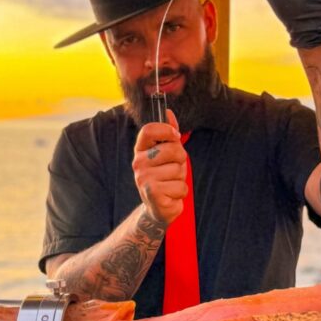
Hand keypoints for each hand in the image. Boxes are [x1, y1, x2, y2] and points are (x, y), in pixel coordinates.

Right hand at [132, 108, 187, 225]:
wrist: (157, 208)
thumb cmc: (164, 177)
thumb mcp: (166, 154)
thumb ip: (168, 135)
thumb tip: (168, 112)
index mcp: (141, 150)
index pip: (149, 130)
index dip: (166, 130)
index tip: (175, 137)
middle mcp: (138, 163)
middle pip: (172, 149)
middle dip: (181, 160)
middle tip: (174, 169)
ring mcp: (144, 179)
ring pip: (179, 170)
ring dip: (181, 178)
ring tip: (171, 184)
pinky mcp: (153, 194)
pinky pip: (180, 187)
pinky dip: (181, 192)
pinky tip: (171, 195)